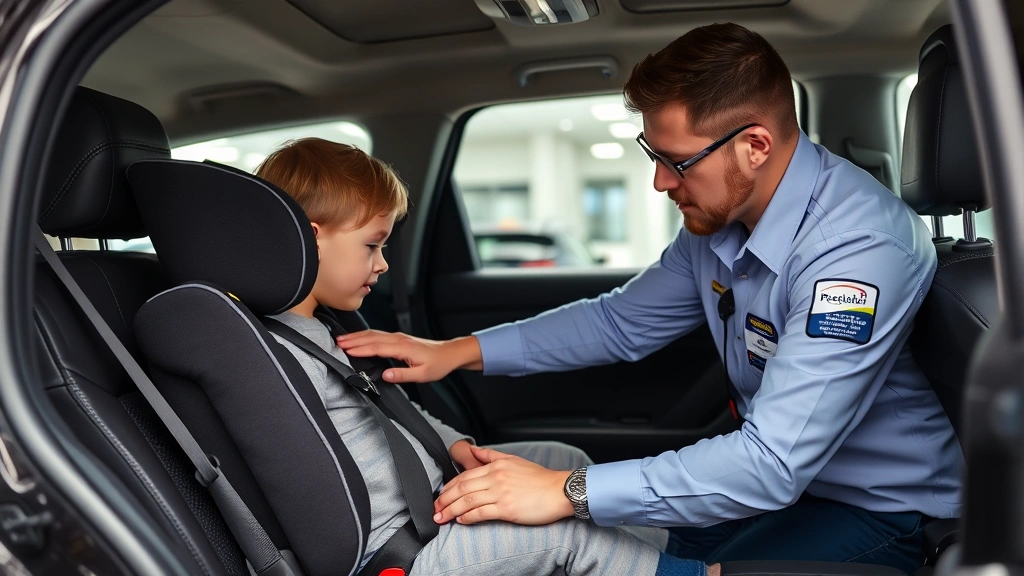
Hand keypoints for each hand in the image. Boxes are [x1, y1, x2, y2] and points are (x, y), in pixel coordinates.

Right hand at [336, 330, 481, 383]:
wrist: (449, 353)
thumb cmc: (438, 364)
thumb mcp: (422, 375)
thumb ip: (403, 374)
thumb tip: (385, 376)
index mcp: (403, 347)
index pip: (377, 347)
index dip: (360, 349)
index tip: (346, 350)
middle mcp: (399, 339)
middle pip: (371, 337)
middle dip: (353, 340)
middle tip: (336, 343)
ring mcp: (398, 337)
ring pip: (373, 334)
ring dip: (357, 336)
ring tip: (341, 339)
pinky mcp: (399, 338)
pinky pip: (378, 335)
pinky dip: (365, 336)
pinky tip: (358, 338)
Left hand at [433, 445, 573, 525]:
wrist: (560, 490)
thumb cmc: (540, 479)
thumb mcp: (514, 460)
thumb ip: (491, 456)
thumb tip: (474, 450)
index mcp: (497, 465)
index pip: (465, 475)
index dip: (449, 487)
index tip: (441, 495)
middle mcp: (496, 477)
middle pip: (462, 487)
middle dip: (444, 499)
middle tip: (434, 508)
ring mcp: (501, 492)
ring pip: (467, 500)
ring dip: (450, 510)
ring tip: (441, 517)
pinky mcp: (507, 508)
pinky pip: (481, 512)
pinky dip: (467, 517)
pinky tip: (460, 520)